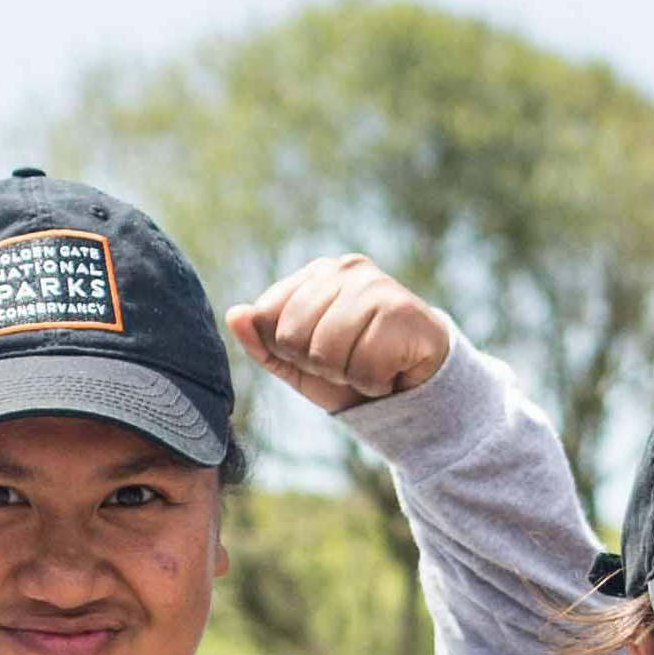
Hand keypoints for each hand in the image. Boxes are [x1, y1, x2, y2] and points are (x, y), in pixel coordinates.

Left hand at [229, 254, 451, 411]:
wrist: (418, 384)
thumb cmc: (355, 368)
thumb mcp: (300, 362)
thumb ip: (265, 342)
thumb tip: (236, 315)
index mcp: (316, 275)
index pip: (268, 315)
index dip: (289, 349)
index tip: (318, 352)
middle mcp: (344, 270)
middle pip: (293, 335)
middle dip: (318, 364)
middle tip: (348, 362)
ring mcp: (374, 286)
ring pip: (327, 352)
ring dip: (347, 374)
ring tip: (370, 365)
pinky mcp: (402, 310)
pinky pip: (363, 365)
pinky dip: (374, 382)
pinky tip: (391, 369)